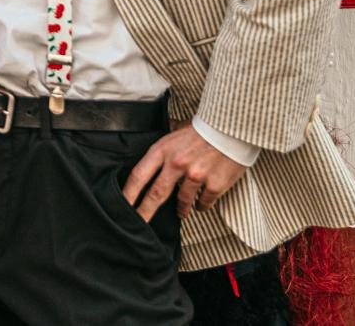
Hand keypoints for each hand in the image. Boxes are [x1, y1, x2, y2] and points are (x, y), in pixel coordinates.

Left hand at [121, 124, 243, 220]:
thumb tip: (154, 144)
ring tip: (180, 213)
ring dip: (181, 210)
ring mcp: (195, 176)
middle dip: (144, 213)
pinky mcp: (214, 185)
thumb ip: (164, 142)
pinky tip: (201, 205)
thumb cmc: (203, 129)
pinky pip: (204, 203)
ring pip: (182, 201)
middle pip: (155, 195)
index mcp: (163, 150)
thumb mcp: (176, 130)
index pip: (139, 175)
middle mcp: (176, 164)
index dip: (128, 193)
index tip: (122, 206)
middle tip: (139, 226)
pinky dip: (201, 206)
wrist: (232, 129)